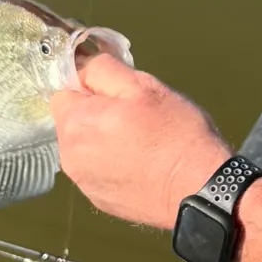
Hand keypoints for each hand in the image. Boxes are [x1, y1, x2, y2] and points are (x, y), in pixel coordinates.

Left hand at [52, 55, 231, 230]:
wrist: (197, 188)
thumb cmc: (175, 133)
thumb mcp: (144, 86)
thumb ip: (104, 70)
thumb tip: (81, 62)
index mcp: (77, 123)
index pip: (64, 90)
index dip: (89, 84)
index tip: (117, 90)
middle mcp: (71, 156)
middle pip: (73, 120)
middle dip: (96, 111)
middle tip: (135, 113)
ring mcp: (84, 182)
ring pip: (85, 145)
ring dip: (103, 137)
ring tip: (140, 138)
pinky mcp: (99, 200)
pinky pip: (97, 168)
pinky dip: (112, 161)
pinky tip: (140, 161)